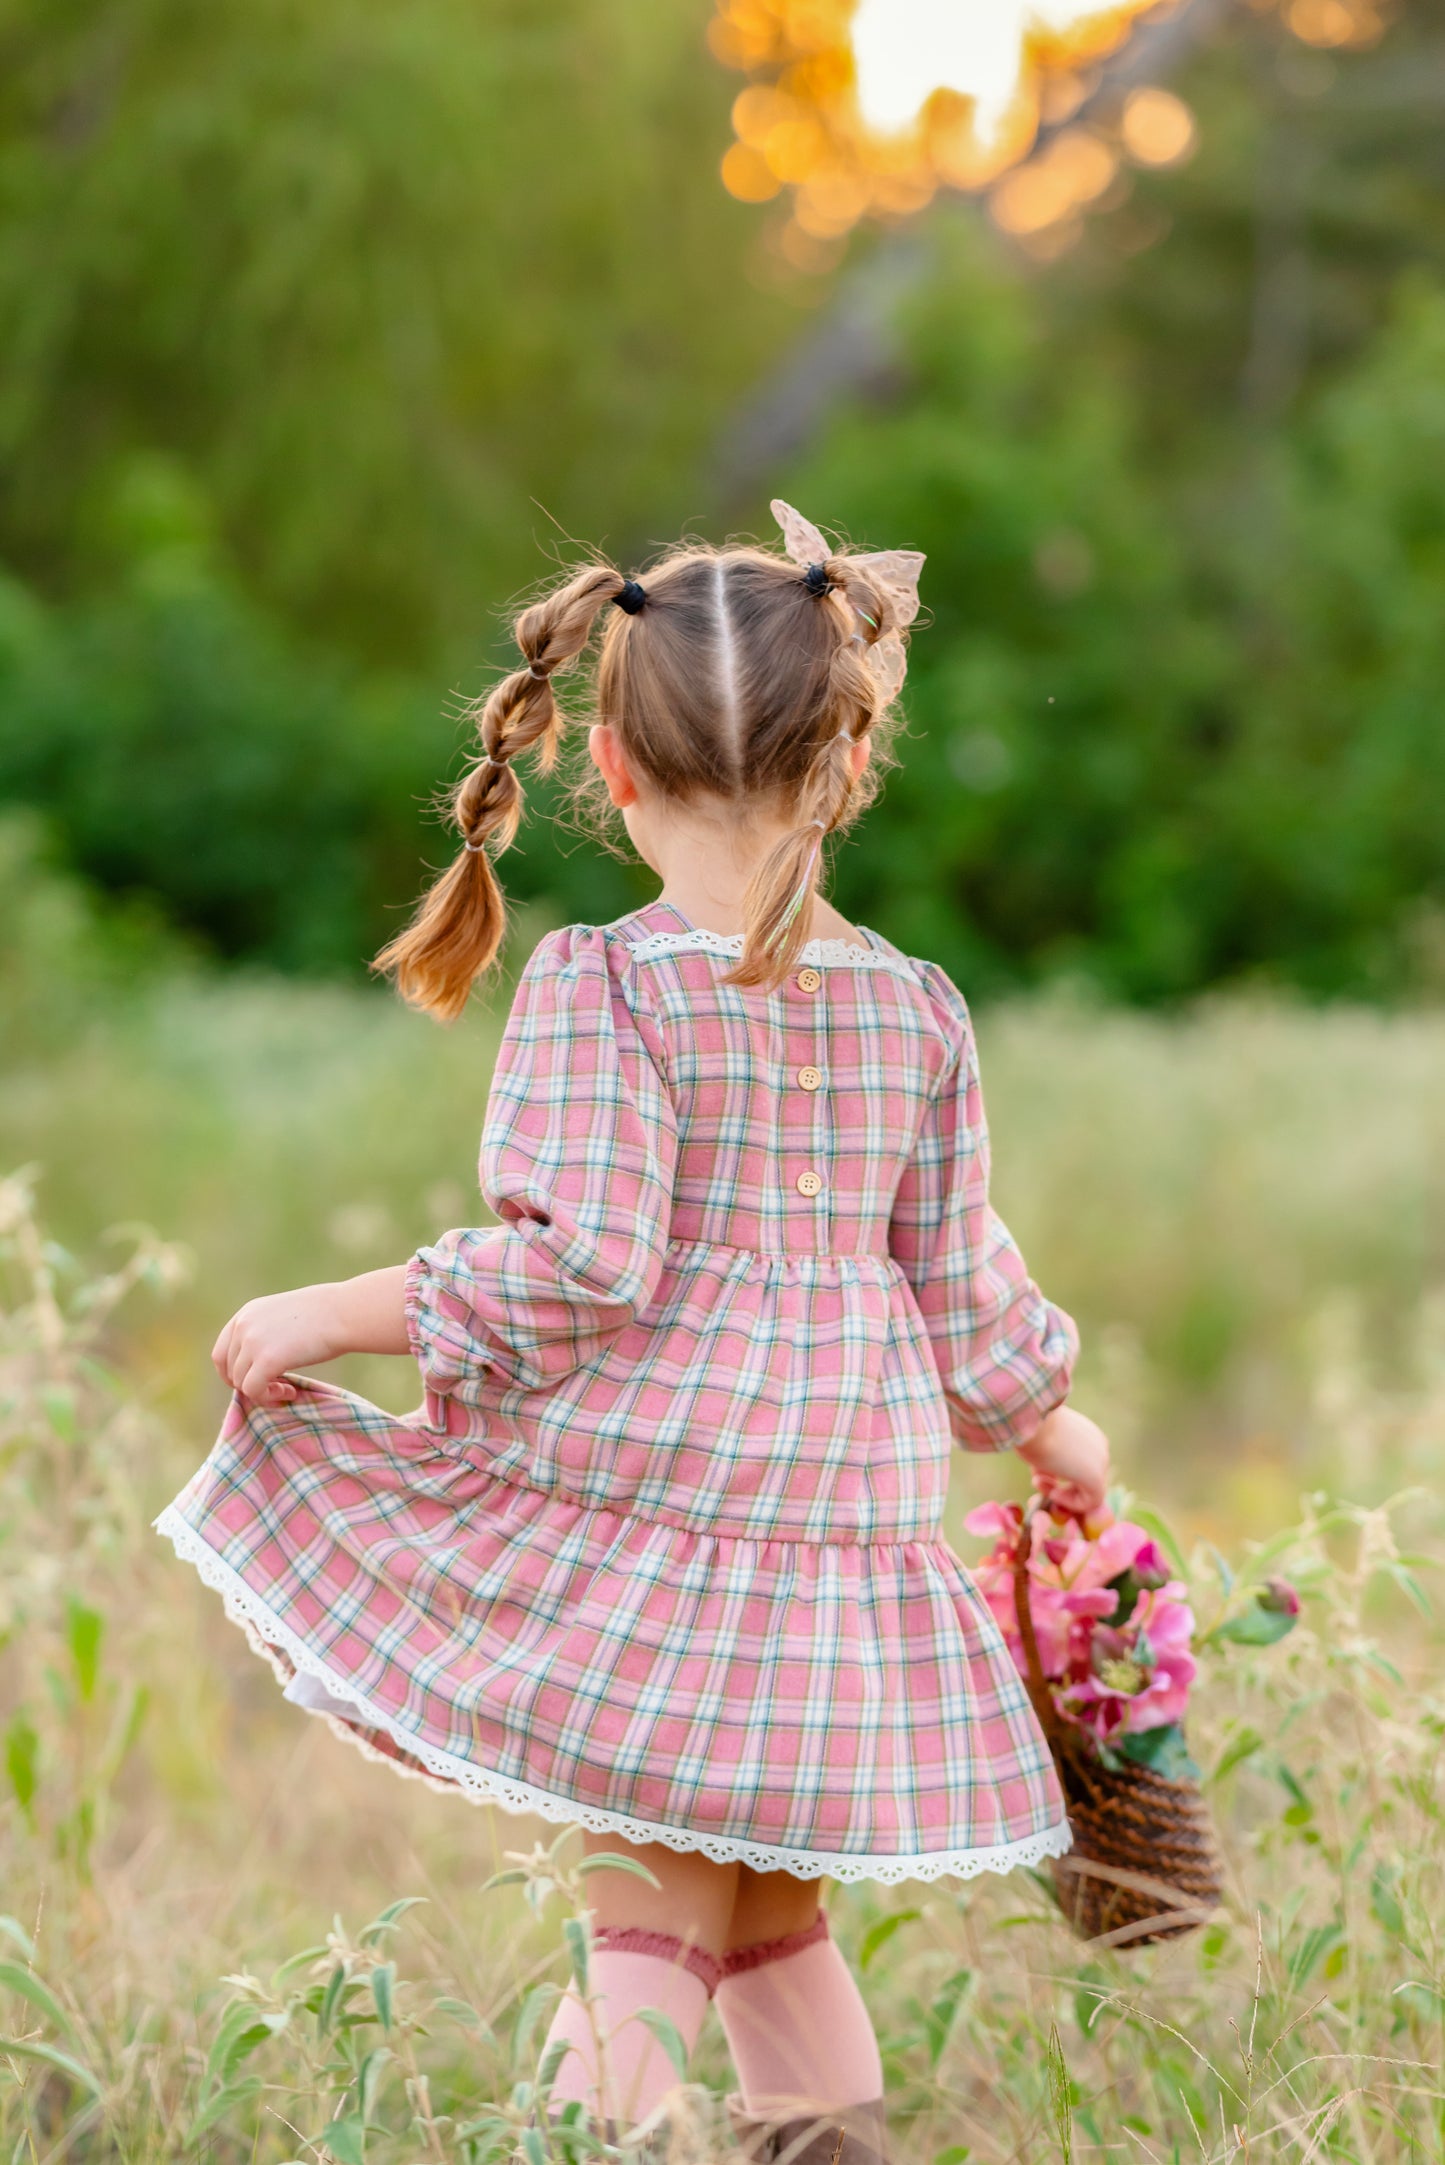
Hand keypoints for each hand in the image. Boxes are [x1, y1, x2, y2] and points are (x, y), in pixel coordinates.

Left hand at [212, 1283, 344, 1405]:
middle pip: (229, 1370)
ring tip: (288, 1389)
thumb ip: (264, 1334)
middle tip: (276, 1387)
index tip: (254, 1380)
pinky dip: (268, 1398)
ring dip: (262, 1392)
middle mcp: (243, 1326)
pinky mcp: (267, 1360)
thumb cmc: (325, 1315)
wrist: (344, 1312)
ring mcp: (253, 1342)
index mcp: (246, 1314)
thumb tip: (254, 1364)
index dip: (233, 1373)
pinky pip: (253, 1390)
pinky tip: (290, 1392)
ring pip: (241, 1383)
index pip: (221, 1353)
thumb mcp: (283, 1317)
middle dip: (249, 1384)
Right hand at [1017, 1405, 1110, 1515]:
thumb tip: (1046, 1474)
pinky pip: (1090, 1501)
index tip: (1037, 1471)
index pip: (1078, 1462)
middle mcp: (1100, 1447)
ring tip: (1037, 1480)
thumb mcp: (1043, 1440)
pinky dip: (1069, 1501)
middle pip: (1083, 1477)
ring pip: (1087, 1490)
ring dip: (1060, 1492)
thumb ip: (1051, 1456)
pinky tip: (1051, 1491)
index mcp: (1089, 1435)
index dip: (1057, 1472)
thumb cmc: (1031, 1428)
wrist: (1032, 1422)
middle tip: (1036, 1479)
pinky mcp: (1097, 1478)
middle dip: (1058, 1482)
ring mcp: (1101, 1462)